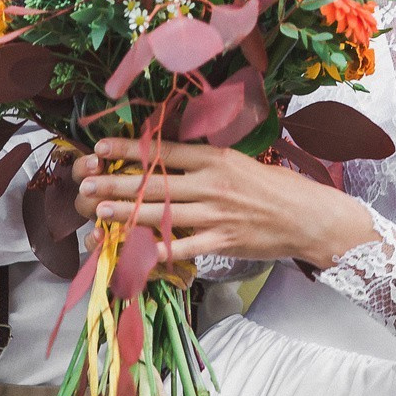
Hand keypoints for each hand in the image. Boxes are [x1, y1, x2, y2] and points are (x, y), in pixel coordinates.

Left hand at [72, 138, 377, 268]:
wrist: (309, 217)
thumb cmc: (277, 188)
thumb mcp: (242, 162)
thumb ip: (208, 161)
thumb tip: (172, 156)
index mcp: (217, 158)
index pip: (165, 150)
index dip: (130, 148)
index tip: (101, 146)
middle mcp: (213, 183)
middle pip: (155, 181)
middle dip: (117, 181)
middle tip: (86, 181)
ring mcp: (216, 214)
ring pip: (162, 213)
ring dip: (126, 212)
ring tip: (98, 210)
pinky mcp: (222, 241)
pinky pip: (183, 247)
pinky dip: (157, 249)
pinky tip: (134, 250)